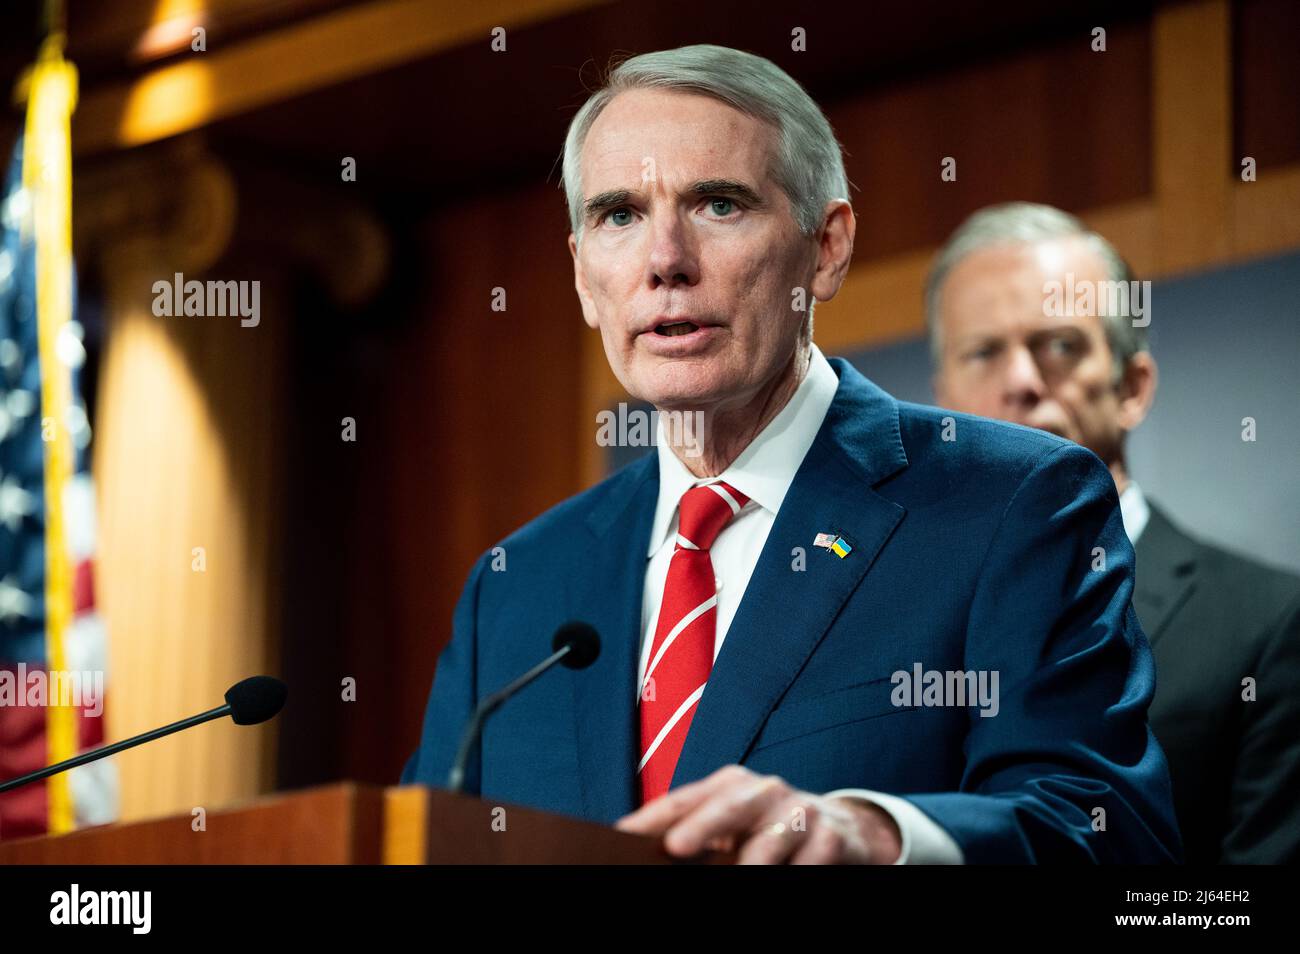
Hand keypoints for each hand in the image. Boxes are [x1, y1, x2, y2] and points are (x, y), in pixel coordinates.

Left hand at [615, 764, 901, 863]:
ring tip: (741, 875)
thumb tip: (639, 849)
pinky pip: (810, 860)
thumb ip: (693, 831)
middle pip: (727, 805)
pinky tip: (786, 879)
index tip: (622, 835)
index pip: (683, 799)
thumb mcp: (732, 824)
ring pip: (772, 838)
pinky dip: (796, 872)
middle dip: (701, 825)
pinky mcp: (831, 838)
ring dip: (753, 862)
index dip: (651, 817)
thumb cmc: (770, 828)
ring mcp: (800, 812)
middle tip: (676, 846)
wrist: (843, 829)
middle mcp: (764, 791)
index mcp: (730, 785)